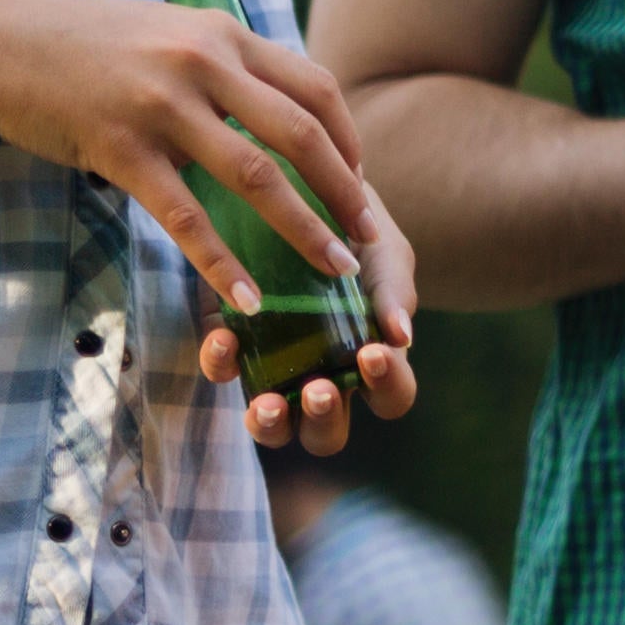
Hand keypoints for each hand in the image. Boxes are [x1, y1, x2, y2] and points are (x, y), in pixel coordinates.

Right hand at [0, 0, 385, 317]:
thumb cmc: (87, 43)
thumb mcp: (171, 32)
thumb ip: (222, 66)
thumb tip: (269, 110)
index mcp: (225, 35)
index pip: (316, 87)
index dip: (348, 139)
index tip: (361, 181)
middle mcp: (206, 64)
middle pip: (301, 134)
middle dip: (344, 192)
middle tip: (368, 238)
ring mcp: (164, 107)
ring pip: (256, 177)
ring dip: (304, 229)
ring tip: (334, 271)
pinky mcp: (121, 150)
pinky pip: (185, 216)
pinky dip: (221, 261)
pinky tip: (245, 297)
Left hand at [203, 196, 424, 450]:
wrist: (305, 191)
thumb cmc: (357, 232)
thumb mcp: (384, 254)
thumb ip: (394, 292)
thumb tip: (401, 335)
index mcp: (372, 359)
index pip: (392, 396)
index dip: (387, 386)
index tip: (371, 353)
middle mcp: (326, 376)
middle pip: (329, 433)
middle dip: (323, 420)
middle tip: (318, 390)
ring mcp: (278, 369)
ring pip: (274, 425)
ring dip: (271, 422)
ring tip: (268, 401)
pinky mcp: (235, 347)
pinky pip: (225, 374)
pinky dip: (223, 364)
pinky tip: (224, 339)